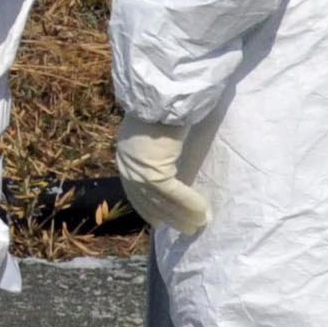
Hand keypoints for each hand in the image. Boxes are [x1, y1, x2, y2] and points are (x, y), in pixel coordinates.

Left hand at [115, 118, 212, 235]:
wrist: (159, 97)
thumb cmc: (159, 110)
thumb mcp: (148, 135)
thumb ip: (152, 152)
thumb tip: (165, 166)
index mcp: (124, 157)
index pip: (134, 192)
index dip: (147, 209)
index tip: (158, 222)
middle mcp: (127, 165)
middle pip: (148, 200)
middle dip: (169, 217)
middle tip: (187, 229)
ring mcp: (139, 170)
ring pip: (163, 201)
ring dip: (184, 215)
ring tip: (200, 224)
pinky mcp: (154, 170)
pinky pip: (174, 193)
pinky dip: (190, 204)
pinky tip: (203, 212)